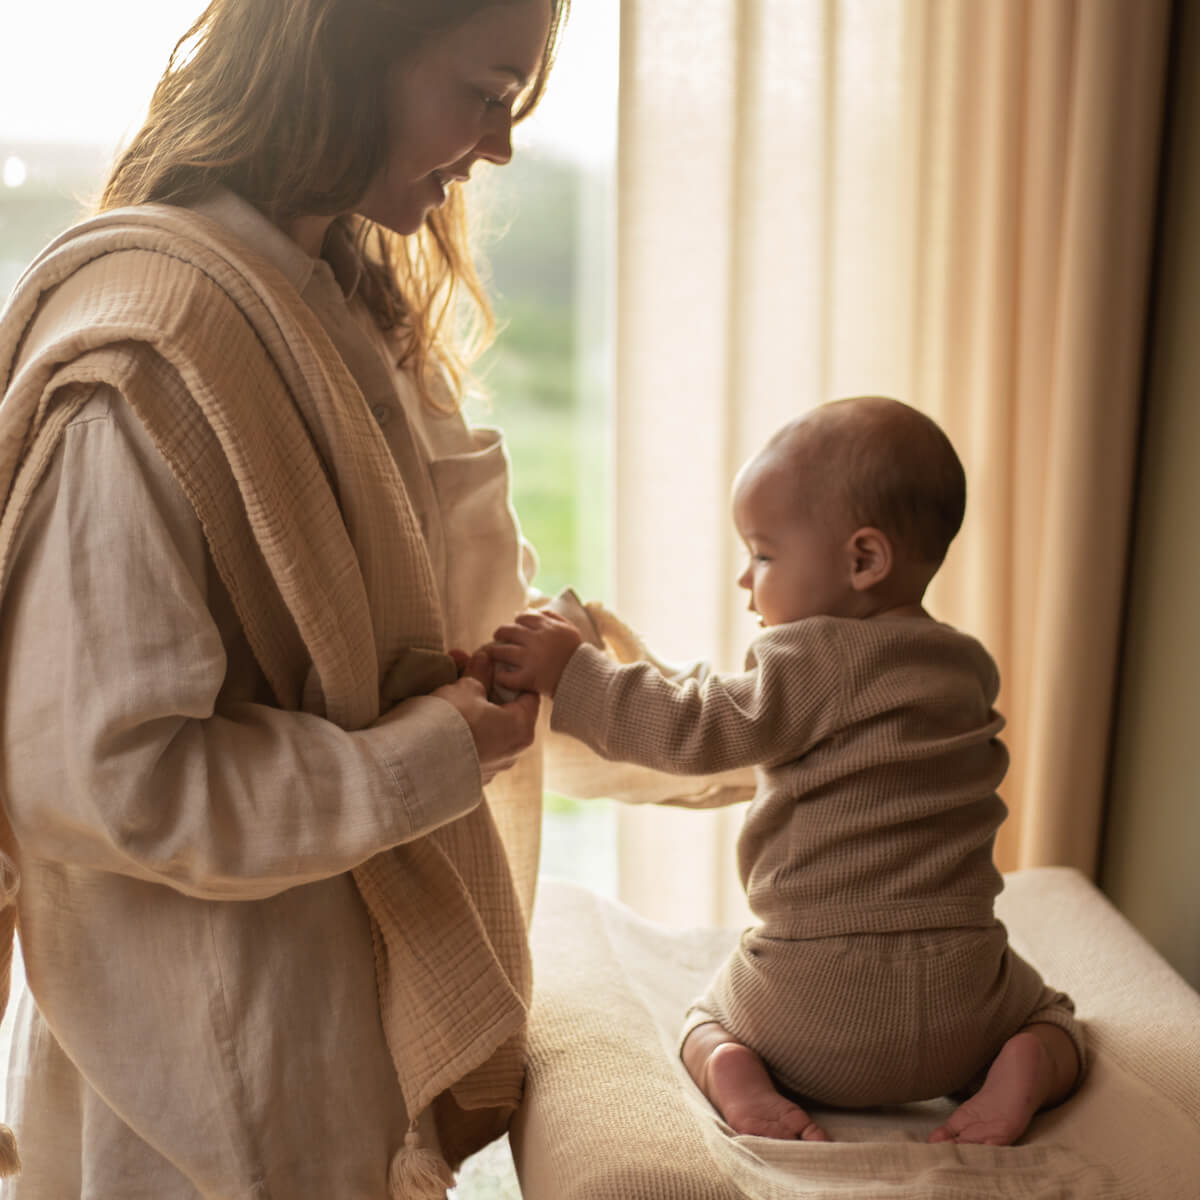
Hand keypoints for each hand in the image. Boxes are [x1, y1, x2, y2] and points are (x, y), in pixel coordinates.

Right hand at [432, 651, 538, 783]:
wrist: (416, 760)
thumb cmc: (450, 720)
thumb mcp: (466, 688)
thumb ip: (480, 672)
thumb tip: (485, 659)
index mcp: (522, 729)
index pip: (527, 695)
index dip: (509, 676)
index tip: (491, 664)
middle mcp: (513, 752)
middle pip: (505, 711)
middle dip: (485, 687)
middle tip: (464, 668)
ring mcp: (492, 767)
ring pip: (488, 728)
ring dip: (472, 707)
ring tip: (448, 686)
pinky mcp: (471, 776)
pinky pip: (473, 745)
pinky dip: (464, 729)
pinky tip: (444, 715)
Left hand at [488, 609, 582, 695]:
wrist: (587, 678)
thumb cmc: (578, 654)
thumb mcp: (570, 630)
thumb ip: (554, 617)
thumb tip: (538, 610)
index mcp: (547, 627)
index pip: (523, 618)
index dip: (516, 622)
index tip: (514, 627)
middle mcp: (536, 640)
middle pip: (509, 631)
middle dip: (500, 632)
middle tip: (497, 636)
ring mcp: (531, 659)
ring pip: (503, 651)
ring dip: (494, 651)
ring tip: (491, 653)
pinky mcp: (529, 678)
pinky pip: (507, 677)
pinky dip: (501, 677)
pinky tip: (499, 676)